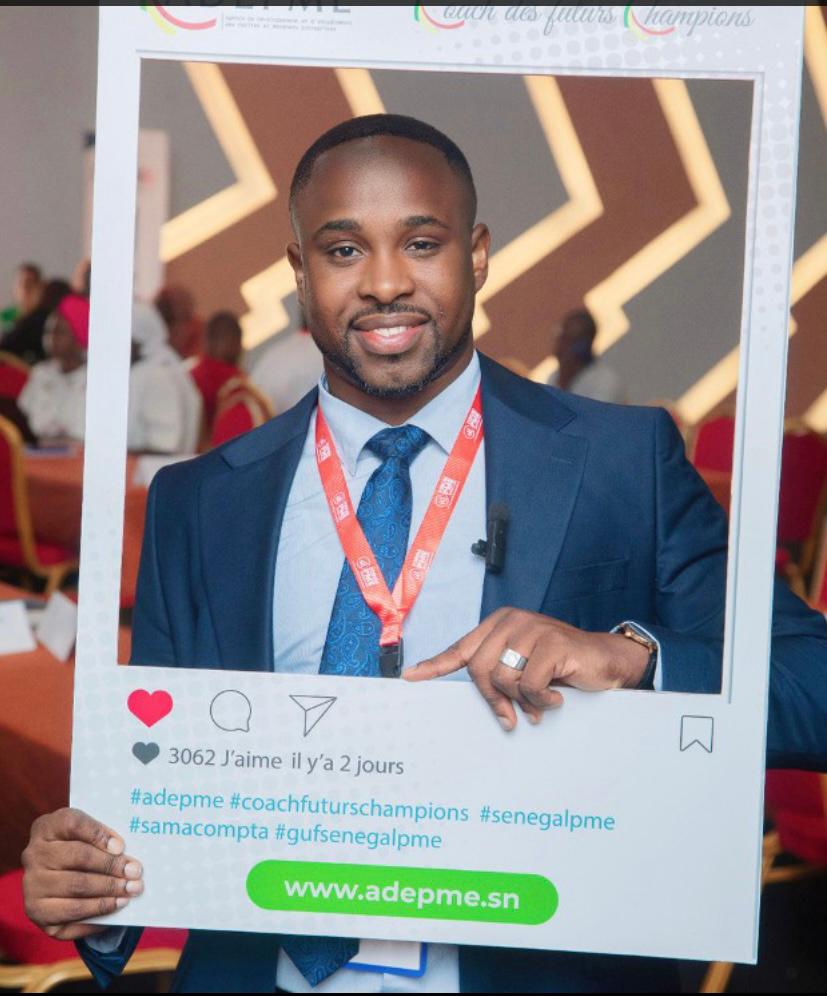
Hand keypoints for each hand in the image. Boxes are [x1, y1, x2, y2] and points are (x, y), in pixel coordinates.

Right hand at [22, 807, 142, 939]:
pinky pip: (69, 916)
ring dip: (107, 892)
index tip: (121, 847)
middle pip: (77, 857)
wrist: (57, 874)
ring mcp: (32, 886)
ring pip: (75, 887)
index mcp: (47, 827)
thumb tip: (123, 853)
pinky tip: (115, 909)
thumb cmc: (81, 846)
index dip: (98, 834)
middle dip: (111, 866)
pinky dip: (96, 914)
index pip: (72, 823)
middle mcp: (33, 855)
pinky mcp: (37, 912)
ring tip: (129, 892)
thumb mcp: (88, 832)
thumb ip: (102, 836)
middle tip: (135, 873)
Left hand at [404, 607, 648, 729]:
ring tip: (541, 702)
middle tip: (512, 716)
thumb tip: (485, 705)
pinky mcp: (552, 642)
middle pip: (479, 669)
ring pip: (503, 677)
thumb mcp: (525, 670)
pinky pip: (529, 684)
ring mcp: (532, 628)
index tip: (410, 677)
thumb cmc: (562, 667)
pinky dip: (541, 700)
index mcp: (500, 624)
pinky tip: (555, 698)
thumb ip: (501, 678)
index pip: (461, 648)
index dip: (435, 665)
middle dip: (494, 698)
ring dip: (522, 700)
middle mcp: (511, 621)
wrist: (606, 660)